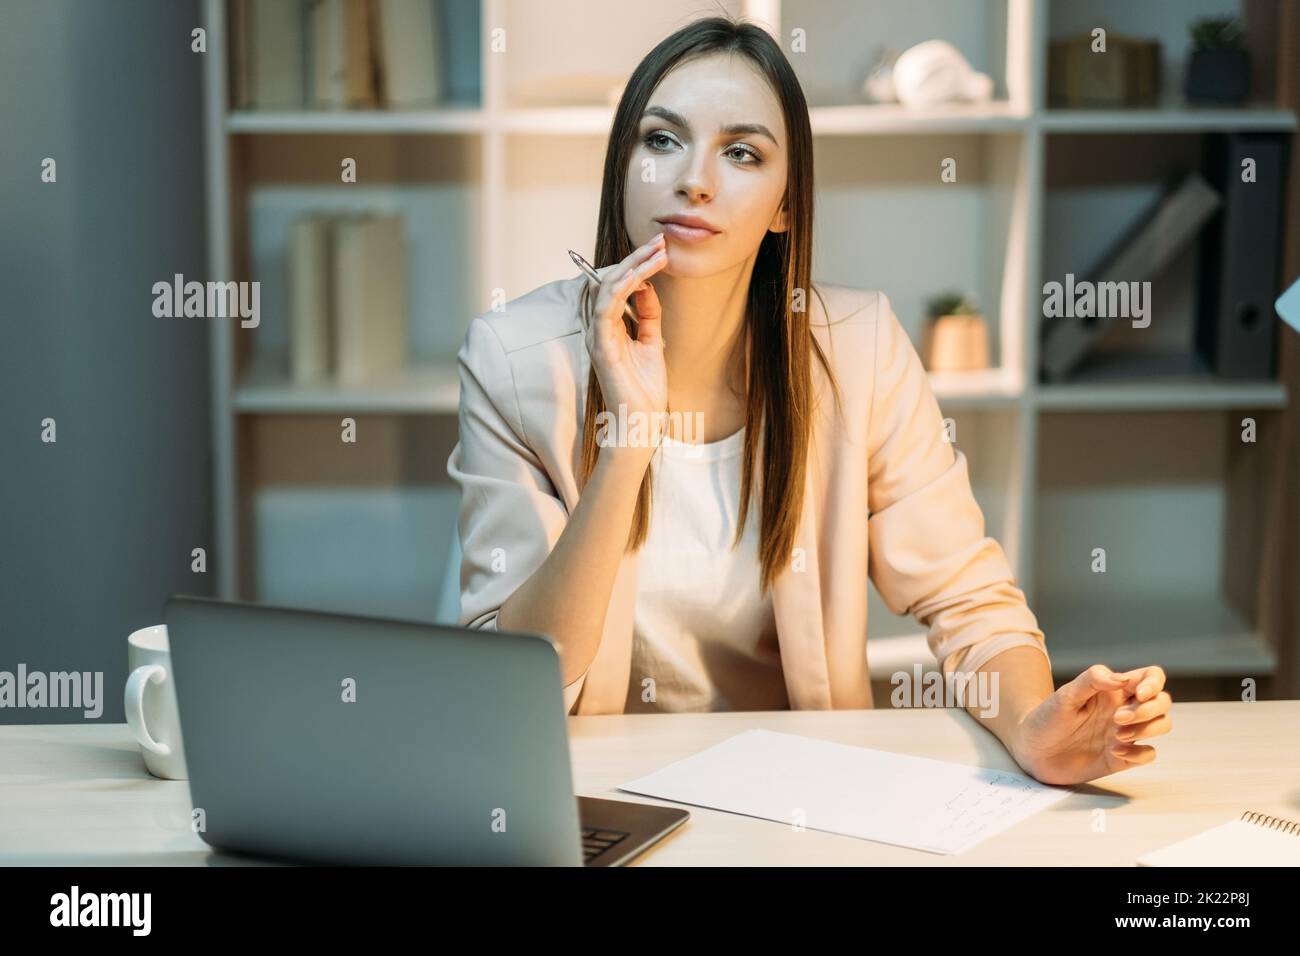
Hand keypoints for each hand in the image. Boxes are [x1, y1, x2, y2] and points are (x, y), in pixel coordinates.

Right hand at [584, 234, 668, 454]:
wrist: (642, 421)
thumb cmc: (645, 389)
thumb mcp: (653, 343)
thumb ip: (648, 315)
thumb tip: (648, 286)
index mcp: (611, 327)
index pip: (619, 286)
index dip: (637, 264)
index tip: (661, 249)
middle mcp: (601, 328)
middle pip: (612, 281)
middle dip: (636, 258)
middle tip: (660, 241)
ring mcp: (599, 336)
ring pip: (607, 289)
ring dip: (632, 267)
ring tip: (656, 252)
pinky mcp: (602, 347)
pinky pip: (605, 309)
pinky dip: (620, 289)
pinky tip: (638, 275)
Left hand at [1010, 664, 1171, 784]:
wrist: (1031, 749)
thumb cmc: (1046, 717)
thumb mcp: (1065, 695)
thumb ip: (1092, 680)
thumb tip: (1122, 678)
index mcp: (1113, 690)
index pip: (1150, 677)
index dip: (1154, 683)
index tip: (1139, 693)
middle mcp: (1124, 709)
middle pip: (1163, 702)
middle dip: (1149, 710)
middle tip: (1117, 719)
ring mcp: (1125, 733)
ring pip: (1162, 725)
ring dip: (1147, 729)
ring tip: (1116, 735)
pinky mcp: (1122, 757)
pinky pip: (1149, 754)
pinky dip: (1139, 754)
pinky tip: (1114, 752)